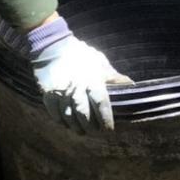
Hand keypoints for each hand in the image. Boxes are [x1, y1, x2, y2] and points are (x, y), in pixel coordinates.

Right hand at [28, 17, 131, 131]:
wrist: (53, 47)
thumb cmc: (80, 54)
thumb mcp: (99, 61)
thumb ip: (112, 75)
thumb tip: (130, 84)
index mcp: (92, 79)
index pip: (101, 103)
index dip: (105, 118)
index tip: (108, 129)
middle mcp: (77, 87)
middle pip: (84, 114)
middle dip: (90, 126)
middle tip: (95, 132)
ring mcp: (61, 91)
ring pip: (69, 116)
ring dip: (76, 126)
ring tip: (81, 131)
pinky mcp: (48, 93)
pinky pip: (55, 112)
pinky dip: (61, 120)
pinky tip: (66, 124)